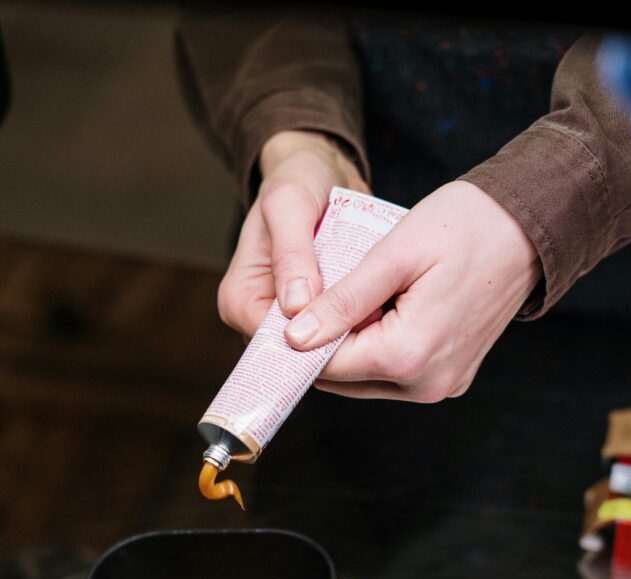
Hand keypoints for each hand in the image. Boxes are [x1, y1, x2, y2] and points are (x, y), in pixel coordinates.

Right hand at [217, 130, 368, 337]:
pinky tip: (384, 307)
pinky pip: (340, 330)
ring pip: (324, 342)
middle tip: (379, 318)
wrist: (320, 170)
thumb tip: (296, 307)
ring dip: (353, 330)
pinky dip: (360, 320)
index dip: (313, 342)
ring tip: (385, 309)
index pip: (273, 342)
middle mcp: (259, 317)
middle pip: (299, 350)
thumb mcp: (290, 205)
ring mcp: (290, 319)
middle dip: (336, 338)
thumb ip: (292, 254)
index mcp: (239, 300)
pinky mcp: (316, 314)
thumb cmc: (297, 181)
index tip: (354, 327)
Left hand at [283, 181, 542, 401]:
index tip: (283, 309)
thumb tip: (296, 337)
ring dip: (349, 346)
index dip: (298, 338)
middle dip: (323, 343)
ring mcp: (442, 385)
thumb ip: (342, 301)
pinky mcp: (451, 378)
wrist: (530, 228)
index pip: (327, 365)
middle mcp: (426, 384)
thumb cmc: (465, 226)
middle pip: (345, 378)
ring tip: (350, 298)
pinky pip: (395, 373)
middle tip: (313, 298)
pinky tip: (380, 309)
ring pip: (367, 379)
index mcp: (409, 356)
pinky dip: (377, 348)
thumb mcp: (394, 254)